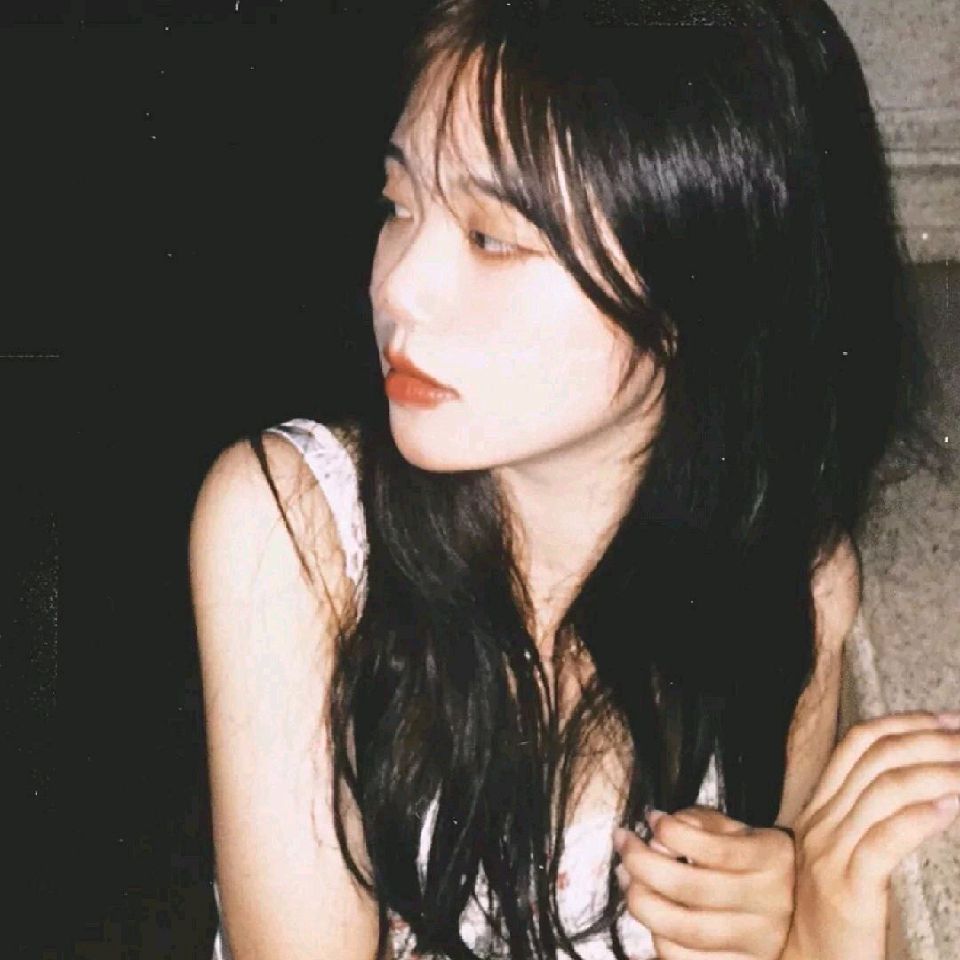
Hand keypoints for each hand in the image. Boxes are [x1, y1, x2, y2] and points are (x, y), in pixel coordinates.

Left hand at [613, 805, 794, 959]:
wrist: (790, 900)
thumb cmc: (745, 854)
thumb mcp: (730, 827)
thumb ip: (696, 822)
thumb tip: (656, 839)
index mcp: (770, 859)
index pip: (714, 847)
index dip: (672, 831)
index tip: (651, 818)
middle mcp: (769, 904)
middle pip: (691, 889)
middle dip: (642, 864)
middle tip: (624, 843)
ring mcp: (757, 944)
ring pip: (684, 930)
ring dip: (642, 902)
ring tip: (626, 877)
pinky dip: (654, 942)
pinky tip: (645, 918)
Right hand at [783, 711, 959, 959]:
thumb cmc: (835, 913)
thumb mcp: (843, 852)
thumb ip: (868, 815)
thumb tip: (922, 783)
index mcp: (820, 806)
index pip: (859, 742)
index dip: (906, 723)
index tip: (948, 720)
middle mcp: (821, 820)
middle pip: (875, 758)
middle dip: (930, 742)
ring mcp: (831, 851)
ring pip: (884, 791)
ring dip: (937, 774)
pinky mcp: (848, 886)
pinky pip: (885, 840)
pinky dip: (920, 818)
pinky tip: (948, 809)